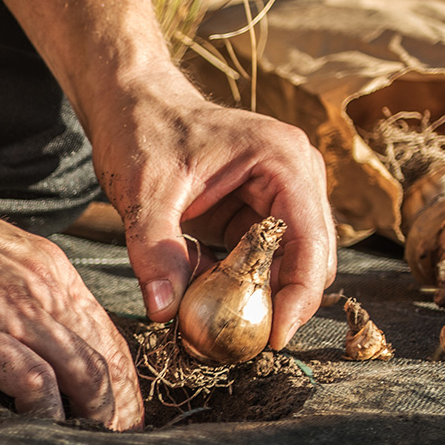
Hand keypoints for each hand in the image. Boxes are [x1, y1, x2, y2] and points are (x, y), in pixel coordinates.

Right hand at [0, 180, 143, 430]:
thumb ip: (15, 287)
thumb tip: (25, 327)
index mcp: (49, 270)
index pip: (107, 335)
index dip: (121, 381)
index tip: (120, 413)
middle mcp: (44, 289)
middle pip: (107, 360)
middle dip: (117, 408)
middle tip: (113, 443)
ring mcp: (15, 311)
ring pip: (85, 375)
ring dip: (92, 418)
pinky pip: (36, 383)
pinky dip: (47, 415)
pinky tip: (40, 434)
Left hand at [91, 72, 336, 349]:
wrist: (132, 104)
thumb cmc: (142, 130)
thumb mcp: (143, 191)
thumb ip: (155, 250)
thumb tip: (164, 311)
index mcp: (284, 161)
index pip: (311, 244)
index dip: (299, 298)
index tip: (273, 340)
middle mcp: (297, 178)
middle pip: (311, 262)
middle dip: (278, 302)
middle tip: (235, 338)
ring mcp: (284, 197)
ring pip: (288, 268)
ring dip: (256, 296)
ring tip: (209, 311)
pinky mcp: (261, 215)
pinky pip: (261, 265)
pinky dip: (237, 285)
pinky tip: (199, 285)